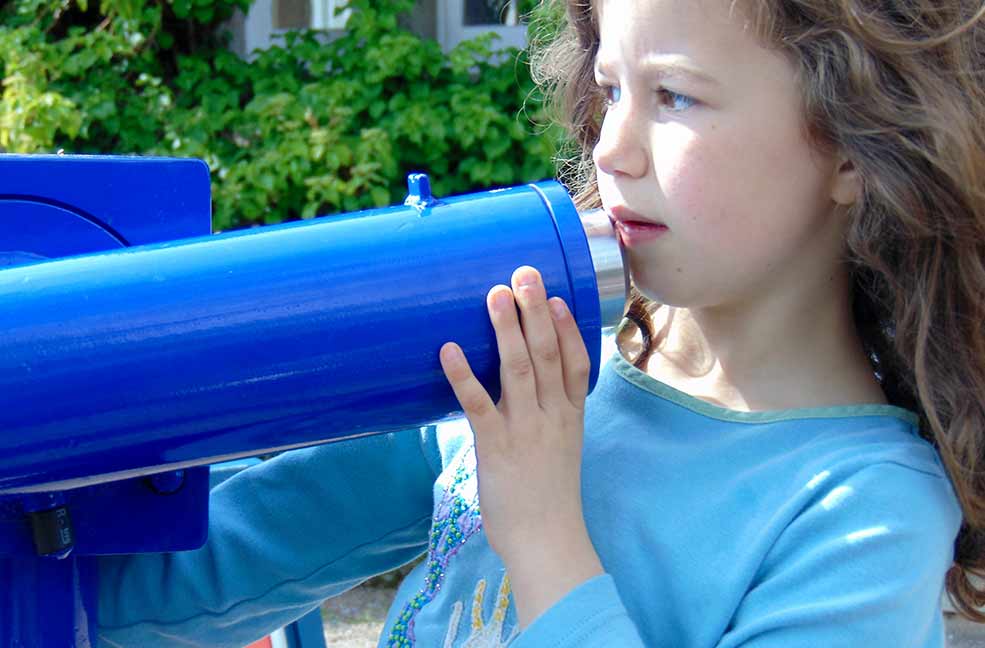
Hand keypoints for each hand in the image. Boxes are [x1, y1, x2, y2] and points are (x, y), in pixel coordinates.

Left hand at [439, 266, 602, 626]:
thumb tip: (526, 397)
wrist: (546, 542)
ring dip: (506, 329)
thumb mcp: (560, 452)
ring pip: (519, 369)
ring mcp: (526, 430)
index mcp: (570, 418)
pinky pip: (478, 404)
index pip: (576, 364)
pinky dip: (463, 375)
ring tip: (495, 294)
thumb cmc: (548, 499)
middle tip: (525, 274)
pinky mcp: (496, 447)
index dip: (568, 328)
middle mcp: (552, 417)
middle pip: (548, 355)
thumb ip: (547, 421)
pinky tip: (447, 349)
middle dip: (536, 312)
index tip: (558, 297)